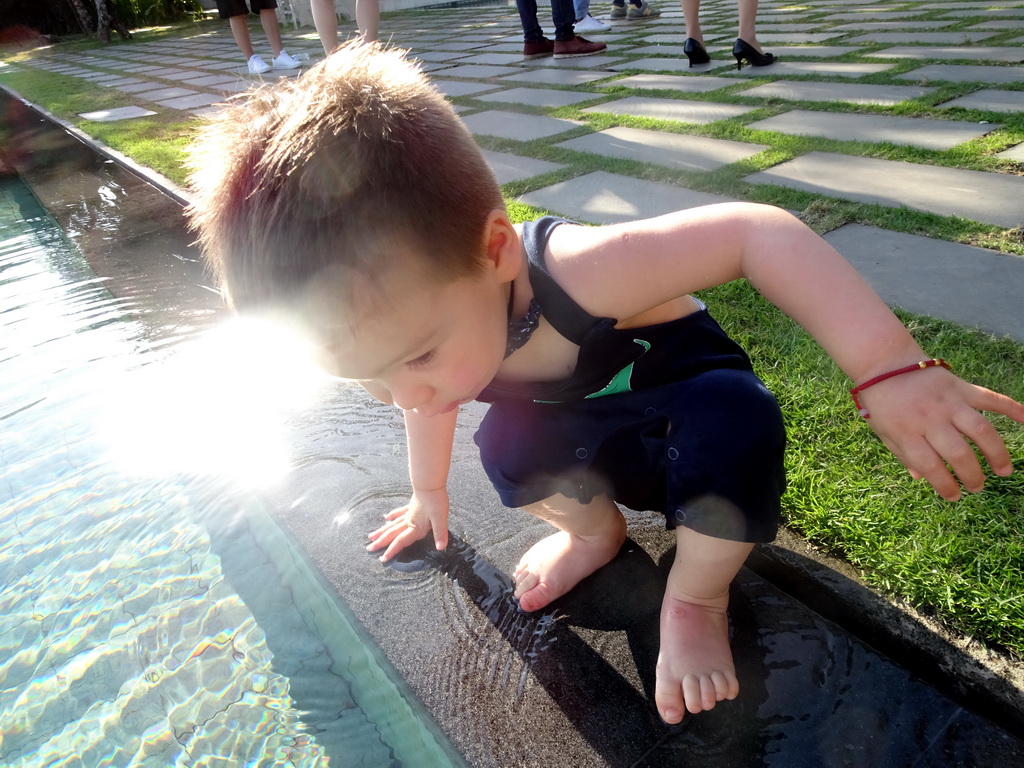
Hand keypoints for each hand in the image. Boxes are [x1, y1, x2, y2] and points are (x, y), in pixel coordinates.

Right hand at [366, 488, 449, 560]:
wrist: (431, 485)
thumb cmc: (436, 501)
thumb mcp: (440, 519)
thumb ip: (440, 534)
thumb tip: (441, 548)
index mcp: (415, 527)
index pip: (401, 541)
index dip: (392, 550)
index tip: (383, 559)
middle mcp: (409, 522)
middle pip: (392, 534)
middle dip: (381, 542)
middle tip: (369, 548)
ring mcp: (408, 514)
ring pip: (392, 525)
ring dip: (382, 531)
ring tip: (371, 536)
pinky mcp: (410, 506)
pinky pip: (399, 513)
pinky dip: (392, 516)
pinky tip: (386, 518)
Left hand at [860, 367, 1023, 500]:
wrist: (884, 361)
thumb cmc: (881, 401)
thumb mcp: (883, 431)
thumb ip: (903, 454)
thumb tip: (921, 477)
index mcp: (907, 432)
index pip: (931, 466)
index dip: (945, 485)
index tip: (954, 496)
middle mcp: (930, 418)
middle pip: (959, 452)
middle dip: (972, 475)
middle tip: (977, 487)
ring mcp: (948, 402)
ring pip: (980, 429)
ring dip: (996, 452)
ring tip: (1004, 471)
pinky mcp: (961, 387)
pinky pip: (990, 398)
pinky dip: (1012, 407)